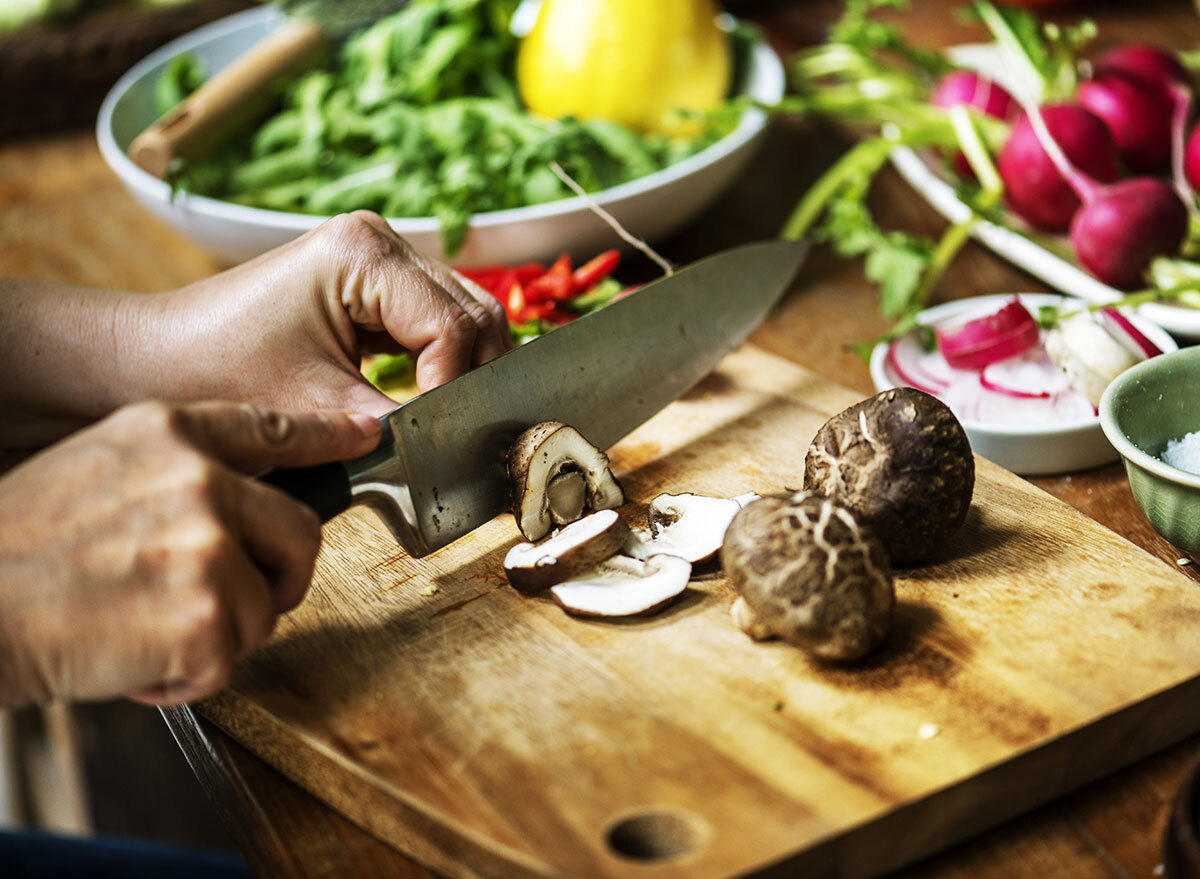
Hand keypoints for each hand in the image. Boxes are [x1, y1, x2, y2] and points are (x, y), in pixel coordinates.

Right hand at [0, 400, 379, 706]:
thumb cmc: (22, 546)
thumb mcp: (99, 465)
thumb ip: (176, 469)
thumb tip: (238, 496)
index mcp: (170, 433)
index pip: (275, 427)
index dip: (329, 435)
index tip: (364, 434)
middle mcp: (201, 479)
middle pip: (303, 533)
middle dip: (278, 579)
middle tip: (224, 603)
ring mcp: (209, 544)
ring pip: (270, 605)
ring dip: (220, 633)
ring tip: (147, 626)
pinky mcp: (209, 614)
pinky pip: (234, 658)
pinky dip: (189, 675)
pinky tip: (134, 655)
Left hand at [130, 211, 510, 416]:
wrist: (157, 357)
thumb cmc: (218, 372)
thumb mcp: (317, 406)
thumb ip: (399, 425)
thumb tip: (456, 450)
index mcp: (364, 253)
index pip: (452, 327)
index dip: (456, 388)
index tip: (442, 441)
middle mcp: (380, 238)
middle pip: (474, 314)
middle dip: (473, 379)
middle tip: (460, 438)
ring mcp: (381, 254)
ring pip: (468, 316)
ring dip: (465, 370)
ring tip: (447, 422)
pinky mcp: (377, 280)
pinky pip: (440, 320)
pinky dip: (446, 362)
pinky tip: (431, 398)